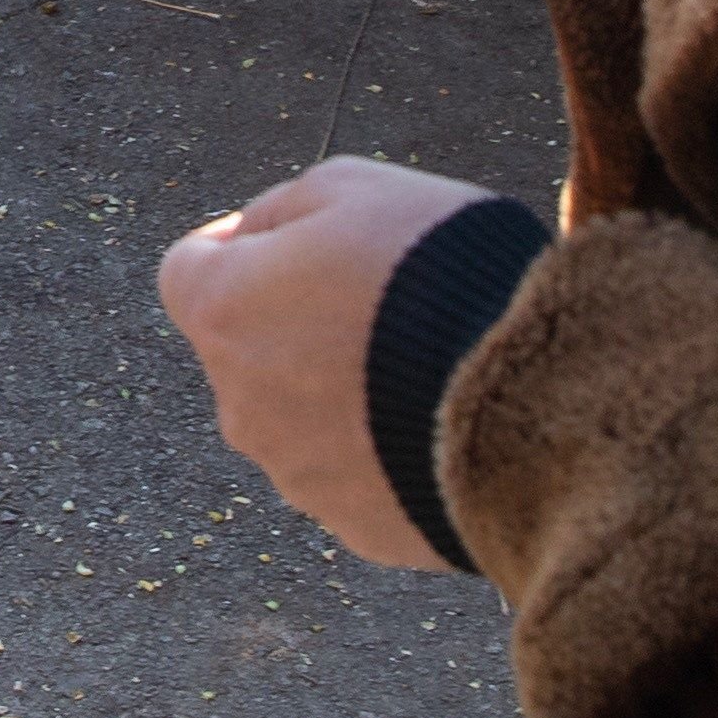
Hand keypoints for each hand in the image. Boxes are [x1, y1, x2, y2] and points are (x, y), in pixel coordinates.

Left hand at [154, 159, 503, 569]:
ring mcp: (296, 475)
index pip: (189, 272)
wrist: (528, 394)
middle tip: (380, 301)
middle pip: (248, 351)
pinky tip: (446, 421)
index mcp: (223, 313)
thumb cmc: (436, 271)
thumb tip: (254, 235)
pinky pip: (358, 475)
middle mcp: (240, 405)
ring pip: (300, 419)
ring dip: (340, 390)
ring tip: (425, 364)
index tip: (293, 241)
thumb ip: (283, 208)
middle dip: (295, 324)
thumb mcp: (353, 189)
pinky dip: (385, 449)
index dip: (239, 248)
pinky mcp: (357, 528)